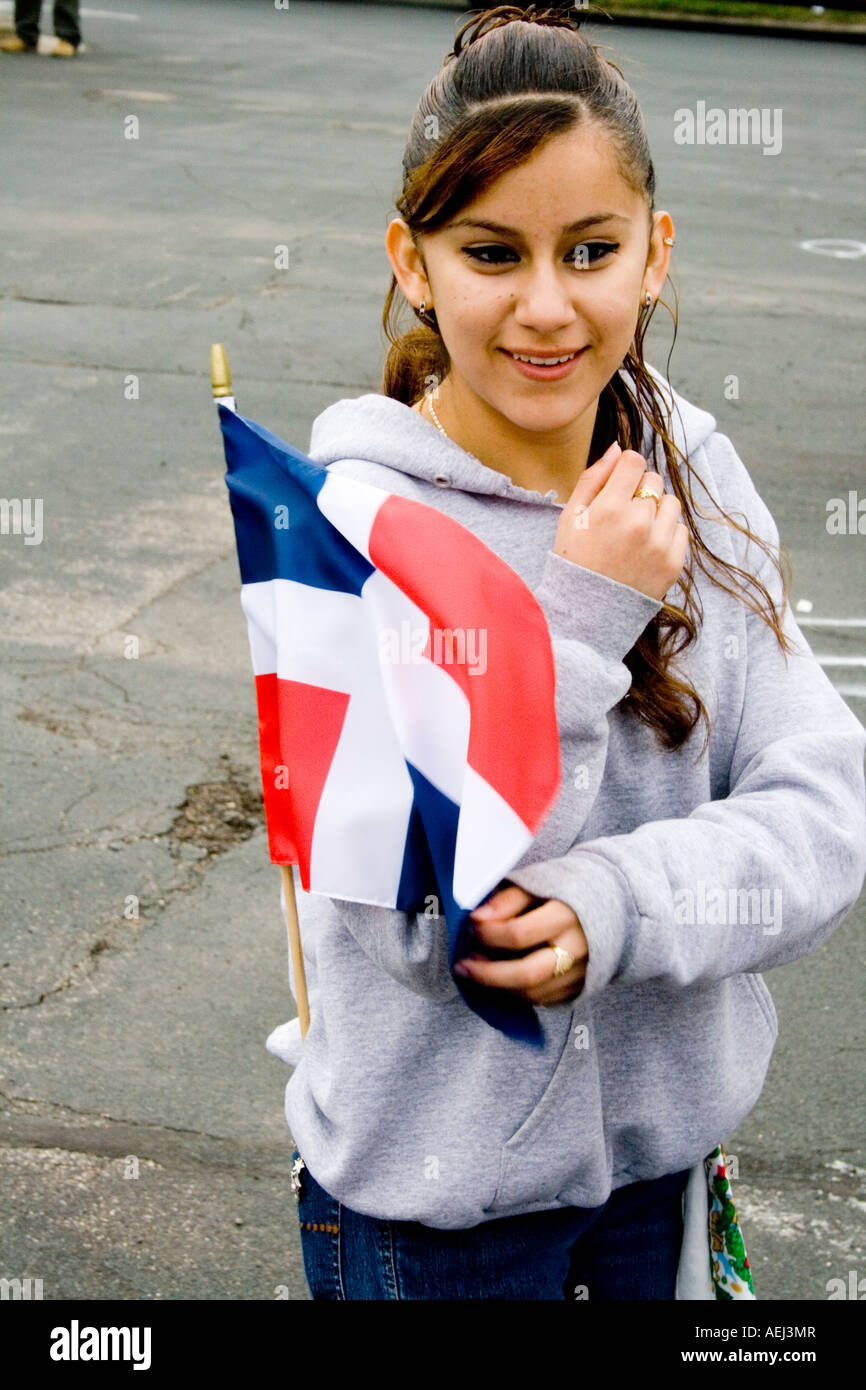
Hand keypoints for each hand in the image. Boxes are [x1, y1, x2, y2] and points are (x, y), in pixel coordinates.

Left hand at [454, 884, 587, 1005]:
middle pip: (526, 975)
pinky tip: (501, 980)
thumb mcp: (540, 882)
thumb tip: (478, 917)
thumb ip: (509, 899)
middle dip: (488, 974)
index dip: (488, 933)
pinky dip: (516, 993)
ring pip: (532, 993)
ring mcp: (581, 973)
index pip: (519, 934)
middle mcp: (577, 949)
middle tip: (462, 966)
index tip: (471, 926)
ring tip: (477, 970)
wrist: (614, 906)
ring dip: (498, 986)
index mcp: (567, 916)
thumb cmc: (568, 890)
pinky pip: (542, 1000)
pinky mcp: (580, 988)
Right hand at [553, 441, 688, 600]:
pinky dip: (667, 534)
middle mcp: (638, 523)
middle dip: (640, 490)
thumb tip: (618, 448)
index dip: (626, 469)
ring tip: (637, 531)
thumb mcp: (571, 517)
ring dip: (656, 511)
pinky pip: (681, 530)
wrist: (587, 612)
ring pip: (671, 503)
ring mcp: (659, 544)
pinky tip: (647, 547)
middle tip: (623, 514)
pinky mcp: (673, 563)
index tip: (619, 483)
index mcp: (609, 508)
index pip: (634, 462)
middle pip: (653, 481)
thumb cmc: (575, 560)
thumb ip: (593, 478)